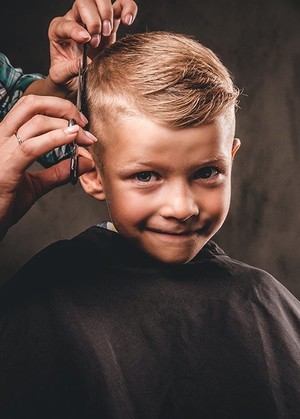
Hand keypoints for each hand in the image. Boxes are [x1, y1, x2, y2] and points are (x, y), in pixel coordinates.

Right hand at [0, 95, 96, 239]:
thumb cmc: (5, 203)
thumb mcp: (36, 184)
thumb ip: (58, 172)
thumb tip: (84, 161)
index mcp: (6, 139)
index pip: (29, 107)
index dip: (57, 107)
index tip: (79, 121)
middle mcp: (1, 139)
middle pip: (32, 105)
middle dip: (62, 107)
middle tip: (83, 123)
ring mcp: (2, 152)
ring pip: (35, 123)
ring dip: (65, 125)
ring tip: (83, 136)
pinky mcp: (6, 169)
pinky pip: (31, 148)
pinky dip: (54, 140)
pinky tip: (70, 138)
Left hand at [47, 0, 137, 92]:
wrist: (75, 78)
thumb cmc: (66, 74)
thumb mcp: (61, 75)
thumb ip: (69, 69)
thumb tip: (82, 63)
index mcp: (59, 30)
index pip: (66, 23)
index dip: (76, 29)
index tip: (86, 40)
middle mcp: (74, 19)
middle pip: (84, 2)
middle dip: (93, 20)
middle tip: (96, 41)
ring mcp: (93, 19)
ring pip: (101, 0)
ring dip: (107, 13)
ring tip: (107, 32)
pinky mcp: (108, 23)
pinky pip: (119, 6)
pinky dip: (126, 8)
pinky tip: (128, 20)